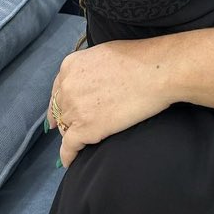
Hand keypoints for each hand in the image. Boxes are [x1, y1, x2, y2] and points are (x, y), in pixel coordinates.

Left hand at [47, 39, 175, 167]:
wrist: (155, 72)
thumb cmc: (138, 58)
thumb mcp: (103, 52)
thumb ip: (88, 68)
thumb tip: (89, 82)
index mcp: (71, 66)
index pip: (58, 89)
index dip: (60, 103)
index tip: (59, 114)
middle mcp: (67, 87)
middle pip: (60, 110)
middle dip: (68, 118)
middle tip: (77, 126)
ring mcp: (74, 109)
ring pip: (65, 129)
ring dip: (72, 134)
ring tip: (80, 141)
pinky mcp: (85, 129)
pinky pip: (68, 148)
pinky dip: (68, 156)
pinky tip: (70, 161)